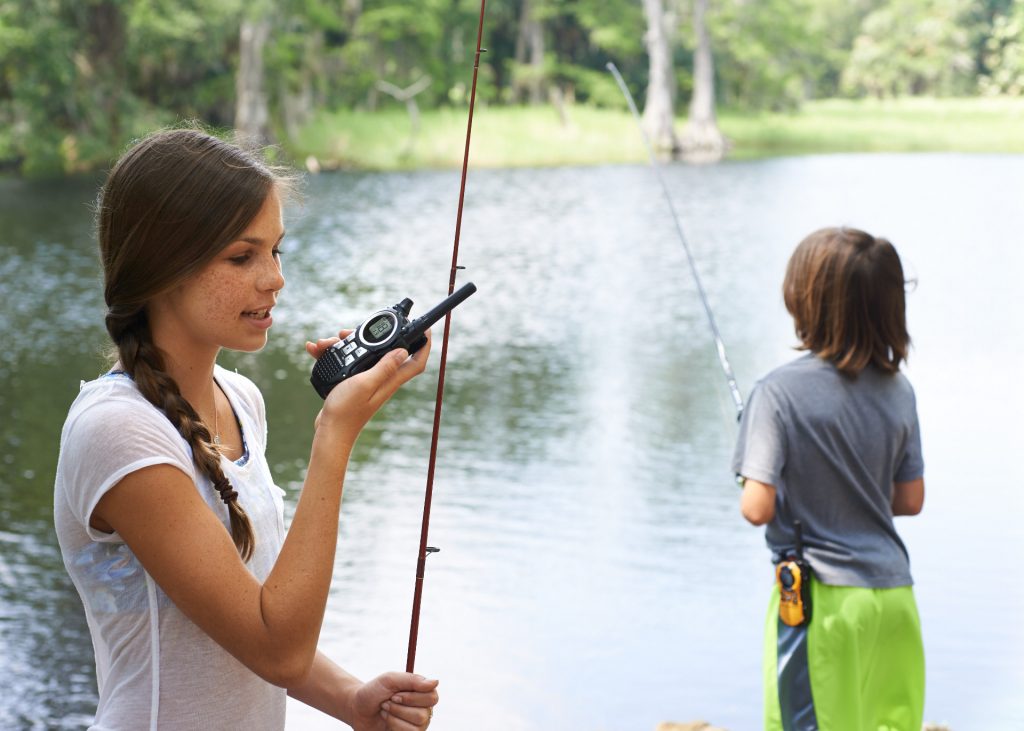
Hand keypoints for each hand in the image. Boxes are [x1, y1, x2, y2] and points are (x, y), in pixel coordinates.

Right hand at [305, 328, 430, 438]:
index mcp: (390, 380)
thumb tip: (403, 350)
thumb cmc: (347, 411)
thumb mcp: (365, 384)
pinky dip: (332, 354)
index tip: (425, 330)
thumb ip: (384, 367)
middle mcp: (382, 379)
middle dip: (371, 336)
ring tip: (326, 342)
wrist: (330, 431)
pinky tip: (315, 350)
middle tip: (351, 330)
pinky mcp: (353, 382)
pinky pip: (346, 361)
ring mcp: (368, 380)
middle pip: (386, 350)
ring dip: (344, 344)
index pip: (416, 362)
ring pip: (362, 353)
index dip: (425, 346)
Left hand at [347, 672, 438, 730]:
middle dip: (399, 709)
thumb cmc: (374, 691)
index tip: (395, 695)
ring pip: (416, 727)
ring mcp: (417, 725)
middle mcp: (423, 709)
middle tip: (387, 703)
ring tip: (385, 711)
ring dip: (395, 718)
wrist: (357, 709)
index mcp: (422, 692)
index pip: (432, 697)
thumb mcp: (390, 679)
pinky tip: (387, 722)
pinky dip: (393, 727)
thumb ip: (412, 680)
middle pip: (424, 714)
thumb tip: (436, 682)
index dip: (412, 698)